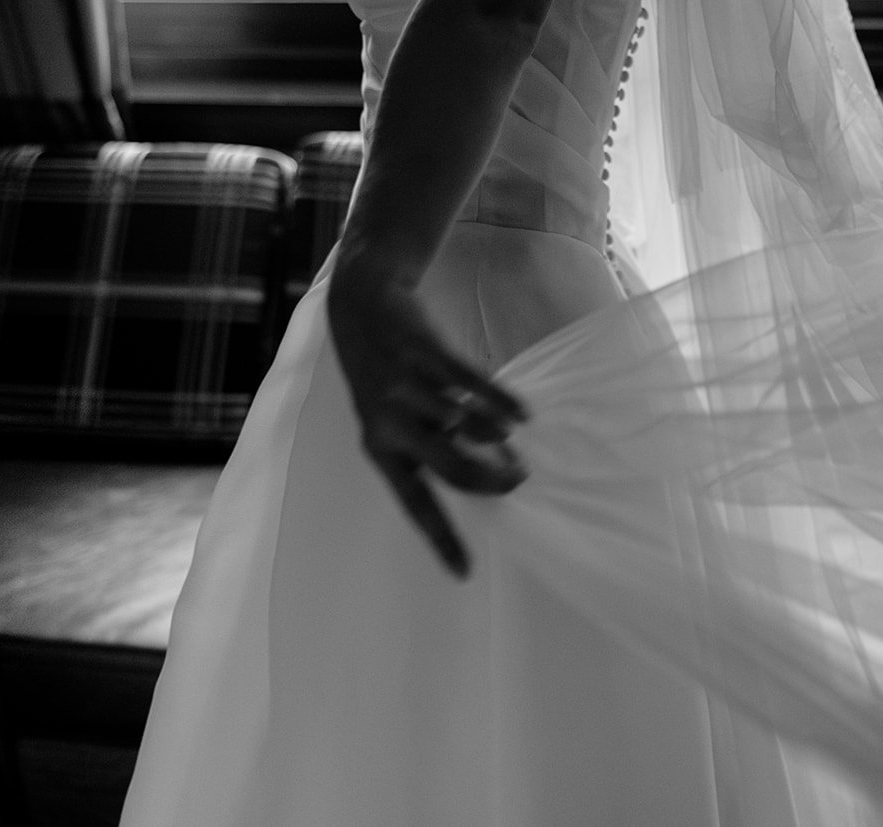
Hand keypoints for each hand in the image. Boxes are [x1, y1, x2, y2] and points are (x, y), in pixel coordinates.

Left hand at [327, 247, 528, 577]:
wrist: (361, 310)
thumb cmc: (382, 377)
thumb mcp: (386, 420)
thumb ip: (423, 448)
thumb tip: (478, 476)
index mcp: (381, 449)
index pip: (415, 505)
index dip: (441, 540)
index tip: (464, 573)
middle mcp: (392, 424)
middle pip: (452, 469)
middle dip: (491, 481)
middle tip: (516, 478)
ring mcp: (410, 388)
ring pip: (466, 427)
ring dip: (496, 437)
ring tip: (511, 440)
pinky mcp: (429, 355)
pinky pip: (475, 385)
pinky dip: (503, 403)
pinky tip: (521, 415)